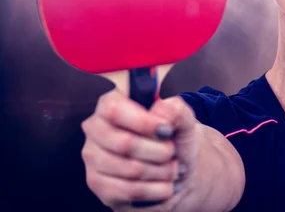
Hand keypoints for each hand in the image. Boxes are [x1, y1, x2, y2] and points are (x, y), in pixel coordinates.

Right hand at [81, 90, 198, 209]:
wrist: (176, 169)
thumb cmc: (175, 139)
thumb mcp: (183, 120)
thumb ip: (176, 109)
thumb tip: (161, 110)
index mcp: (112, 103)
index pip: (114, 110)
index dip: (143, 122)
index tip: (167, 130)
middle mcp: (96, 127)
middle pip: (125, 143)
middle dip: (159, 151)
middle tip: (173, 152)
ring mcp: (93, 156)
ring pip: (129, 169)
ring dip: (161, 171)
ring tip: (173, 169)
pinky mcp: (97, 183)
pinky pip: (127, 190)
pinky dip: (155, 190)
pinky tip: (166, 186)